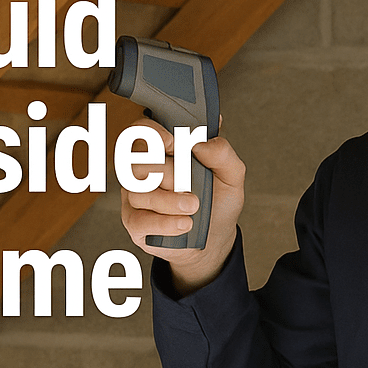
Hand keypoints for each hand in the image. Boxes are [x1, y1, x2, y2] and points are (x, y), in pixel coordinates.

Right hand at [119, 121, 245, 294]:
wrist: (215, 237)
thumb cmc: (217, 201)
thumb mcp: (231, 176)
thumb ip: (222, 153)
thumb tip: (201, 144)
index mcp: (164, 150)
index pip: (142, 130)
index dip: (152, 133)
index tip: (172, 143)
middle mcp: (144, 170)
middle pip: (138, 163)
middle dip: (168, 174)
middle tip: (189, 184)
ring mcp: (136, 196)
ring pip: (138, 192)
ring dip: (169, 201)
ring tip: (194, 207)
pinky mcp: (135, 223)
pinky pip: (140, 220)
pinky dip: (164, 223)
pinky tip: (184, 224)